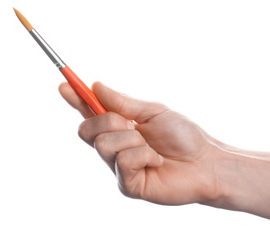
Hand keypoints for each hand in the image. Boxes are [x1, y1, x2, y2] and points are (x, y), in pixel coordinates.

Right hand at [59, 82, 222, 204]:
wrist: (205, 161)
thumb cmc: (183, 136)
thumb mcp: (153, 111)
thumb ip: (123, 102)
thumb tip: (95, 86)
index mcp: (119, 128)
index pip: (90, 113)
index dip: (76, 99)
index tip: (64, 85)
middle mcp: (114, 147)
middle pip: (86, 129)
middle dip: (109, 120)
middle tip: (134, 125)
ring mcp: (118, 167)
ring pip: (103, 144)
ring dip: (132, 138)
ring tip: (152, 147)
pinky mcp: (127, 185)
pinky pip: (123, 160)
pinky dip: (143, 155)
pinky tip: (156, 161)